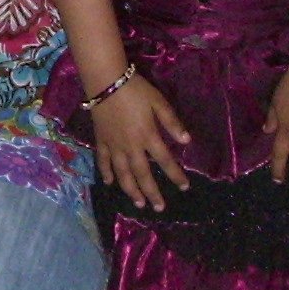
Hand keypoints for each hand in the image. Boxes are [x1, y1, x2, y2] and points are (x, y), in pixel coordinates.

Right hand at [88, 72, 191, 209]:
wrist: (106, 82)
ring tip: (138, 203)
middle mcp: (131, 146)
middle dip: (152, 192)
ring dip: (131, 190)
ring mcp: (114, 146)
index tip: (184, 187)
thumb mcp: (159, 102)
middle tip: (159, 207)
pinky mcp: (101, 141)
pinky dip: (106, 173)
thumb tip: (187, 142)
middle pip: (143, 174)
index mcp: (148, 136)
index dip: (176, 175)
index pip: (165, 161)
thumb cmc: (136, 90)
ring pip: (123, 173)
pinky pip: (103, 161)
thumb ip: (172, 122)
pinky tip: (110, 183)